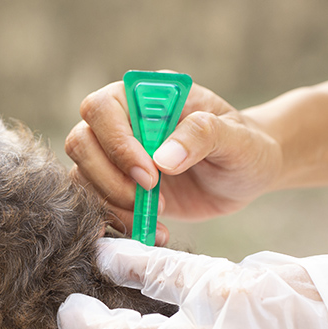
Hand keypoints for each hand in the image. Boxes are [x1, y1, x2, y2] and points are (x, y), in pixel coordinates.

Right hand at [64, 79, 282, 243]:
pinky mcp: (119, 188)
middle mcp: (123, 122)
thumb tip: (163, 158)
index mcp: (145, 97)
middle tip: (151, 197)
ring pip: (83, 177)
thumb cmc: (244, 147)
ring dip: (113, 203)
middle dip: (110, 178)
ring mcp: (116, 157)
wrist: (246, 174)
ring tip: (157, 216)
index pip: (102, 108)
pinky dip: (116, 222)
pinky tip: (150, 231)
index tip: (150, 174)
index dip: (117, 143)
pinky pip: (96, 204)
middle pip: (81, 142)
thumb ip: (202, 136)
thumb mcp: (235, 138)